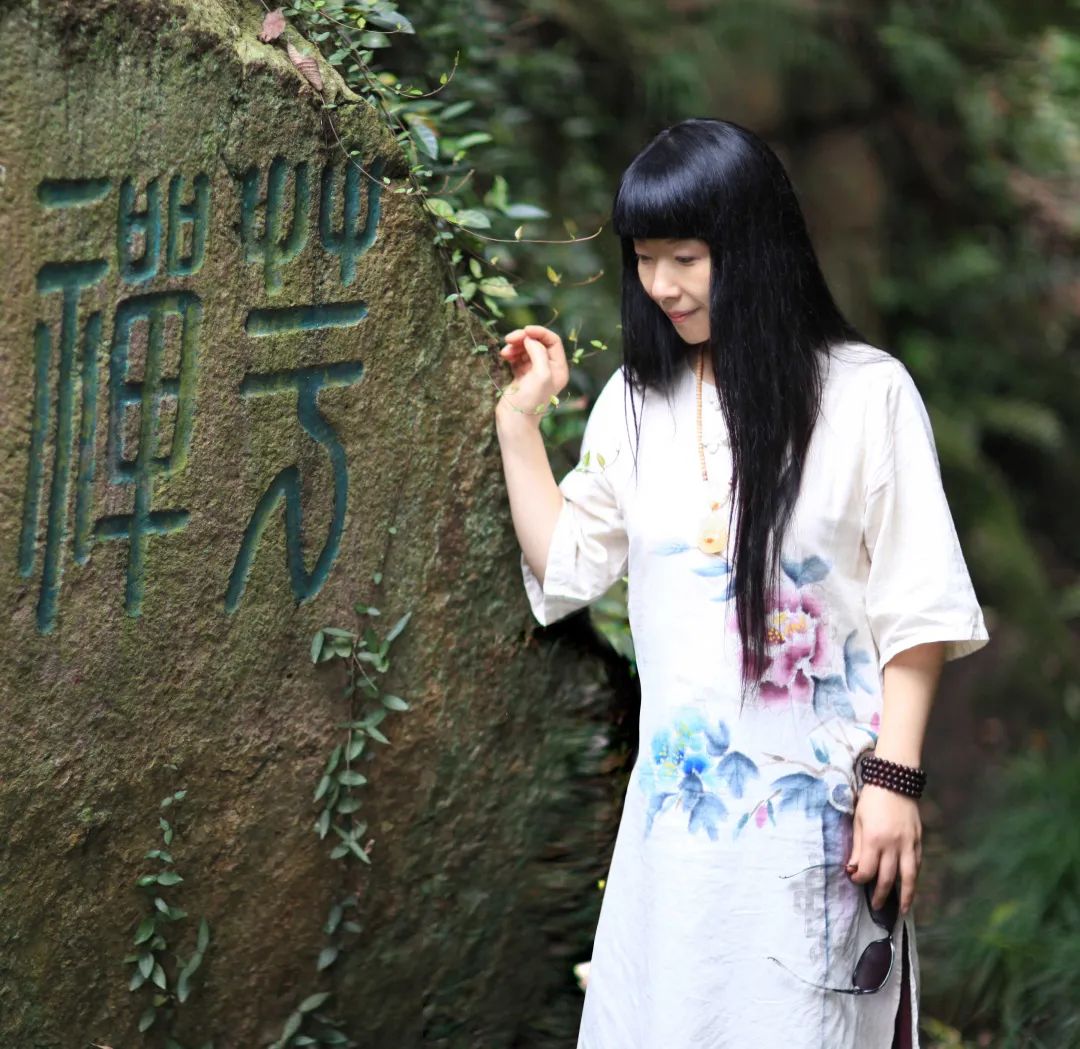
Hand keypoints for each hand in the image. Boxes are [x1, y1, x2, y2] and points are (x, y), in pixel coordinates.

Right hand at [496, 324, 568, 420]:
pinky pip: (517, 357)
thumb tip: (530, 339)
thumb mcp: (541, 374)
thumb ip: (539, 352)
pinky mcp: (522, 375)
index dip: (539, 332)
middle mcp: (549, 369)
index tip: (525, 330)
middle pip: (538, 343)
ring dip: (515, 346)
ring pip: (526, 349)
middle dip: (523, 338)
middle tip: (509, 339)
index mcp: (559, 368)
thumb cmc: (530, 401)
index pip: (553, 341)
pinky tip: (504, 356)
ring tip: (504, 352)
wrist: (514, 421)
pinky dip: (511, 354)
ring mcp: (534, 372)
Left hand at [846, 784, 921, 915]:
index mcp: (874, 839)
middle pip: (888, 878)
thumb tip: (853, 869)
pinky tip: (911, 887)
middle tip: (876, 907)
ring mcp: (908, 844)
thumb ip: (857, 847)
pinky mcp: (918, 841)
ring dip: (906, 895)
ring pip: (909, 877)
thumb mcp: (858, 821)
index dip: (860, 879)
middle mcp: (893, 845)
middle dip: (881, 895)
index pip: (867, 870)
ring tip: (902, 910)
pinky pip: (917, 864)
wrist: (894, 781)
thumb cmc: (872, 800)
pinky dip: (914, 878)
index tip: (855, 880)